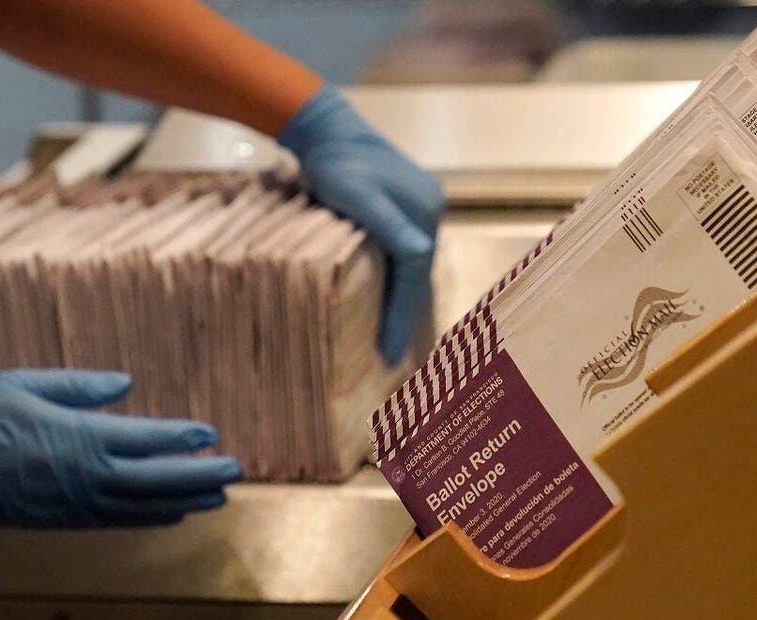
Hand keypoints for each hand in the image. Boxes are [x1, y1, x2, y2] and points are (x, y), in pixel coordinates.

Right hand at [0, 369, 241, 527]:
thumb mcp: (27, 383)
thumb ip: (80, 386)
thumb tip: (126, 383)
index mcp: (79, 437)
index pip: (146, 440)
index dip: (182, 438)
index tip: (210, 434)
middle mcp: (85, 475)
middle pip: (156, 479)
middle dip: (199, 475)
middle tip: (236, 471)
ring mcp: (74, 503)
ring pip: (143, 505)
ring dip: (184, 500)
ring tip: (218, 496)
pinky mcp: (61, 520)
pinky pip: (116, 521)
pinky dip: (150, 517)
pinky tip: (173, 513)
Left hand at [278, 84, 443, 364]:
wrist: (326, 128)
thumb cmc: (335, 165)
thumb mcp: (358, 195)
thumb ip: (389, 225)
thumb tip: (420, 254)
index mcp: (424, 213)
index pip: (415, 275)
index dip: (402, 316)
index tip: (388, 351)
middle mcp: (430, 211)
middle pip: (417, 273)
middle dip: (406, 315)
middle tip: (391, 355)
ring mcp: (421, 207)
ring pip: (412, 266)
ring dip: (403, 300)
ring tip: (391, 336)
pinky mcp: (405, 204)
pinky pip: (404, 252)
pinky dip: (398, 279)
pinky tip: (388, 298)